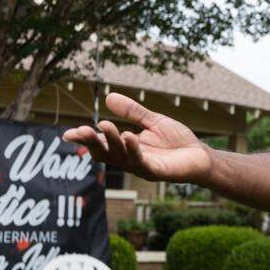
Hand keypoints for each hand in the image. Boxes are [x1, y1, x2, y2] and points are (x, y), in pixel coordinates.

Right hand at [62, 93, 212, 182]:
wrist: (201, 155)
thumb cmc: (177, 142)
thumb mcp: (153, 122)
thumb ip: (132, 112)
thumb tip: (108, 97)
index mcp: (126, 149)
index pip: (101, 146)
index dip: (85, 140)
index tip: (68, 134)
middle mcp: (130, 160)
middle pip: (105, 154)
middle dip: (92, 143)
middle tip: (81, 130)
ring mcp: (143, 167)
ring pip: (121, 157)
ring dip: (112, 142)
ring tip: (105, 125)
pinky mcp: (157, 172)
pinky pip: (142, 162)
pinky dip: (134, 150)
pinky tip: (130, 137)